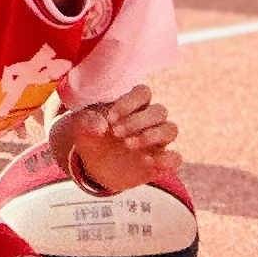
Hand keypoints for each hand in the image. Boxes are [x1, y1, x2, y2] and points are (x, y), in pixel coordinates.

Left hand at [58, 90, 175, 189]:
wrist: (92, 164)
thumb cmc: (90, 136)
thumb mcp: (81, 127)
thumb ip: (87, 123)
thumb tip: (100, 127)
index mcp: (132, 105)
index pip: (143, 93)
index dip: (130, 103)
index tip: (110, 118)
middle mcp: (149, 121)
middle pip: (159, 111)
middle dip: (138, 121)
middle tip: (116, 133)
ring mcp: (156, 142)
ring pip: (171, 130)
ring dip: (152, 136)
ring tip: (128, 145)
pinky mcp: (159, 163)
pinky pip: (176, 158)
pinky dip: (167, 160)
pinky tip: (146, 162)